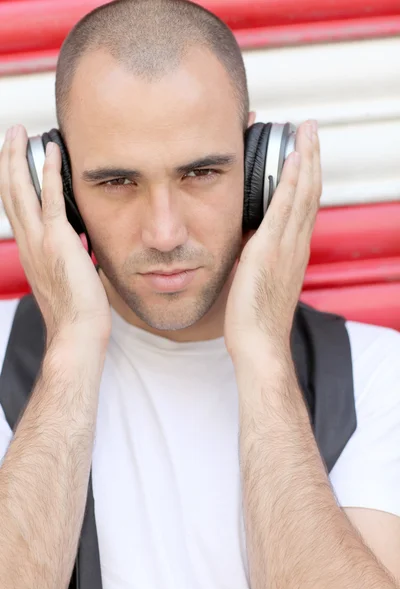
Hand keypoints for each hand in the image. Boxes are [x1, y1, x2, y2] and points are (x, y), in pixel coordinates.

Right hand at [0, 125, 110, 344]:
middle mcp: (28, 242)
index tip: (14, 161)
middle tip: (11, 134)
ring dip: (19, 158)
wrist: (76, 331)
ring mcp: (40, 240)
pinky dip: (49, 173)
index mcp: (29, 250)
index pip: (15, 208)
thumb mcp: (65, 277)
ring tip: (21, 133)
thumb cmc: (75, 311)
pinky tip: (50, 152)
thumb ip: (65, 255)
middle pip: (9, 192)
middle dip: (7, 160)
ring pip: (21, 190)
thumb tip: (77, 246)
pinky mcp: (58, 240)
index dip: (11, 181)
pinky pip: (51, 199)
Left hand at [225, 120, 320, 361]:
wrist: (259, 343)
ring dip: (305, 160)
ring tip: (305, 131)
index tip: (303, 150)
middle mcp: (295, 245)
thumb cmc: (255, 317)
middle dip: (311, 157)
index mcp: (292, 251)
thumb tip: (248, 241)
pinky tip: (291, 161)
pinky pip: (284, 210)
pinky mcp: (270, 251)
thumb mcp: (259, 280)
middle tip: (309, 128)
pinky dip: (290, 183)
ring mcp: (286, 247)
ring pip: (302, 195)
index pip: (304, 204)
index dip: (306, 175)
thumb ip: (258, 256)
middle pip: (309, 192)